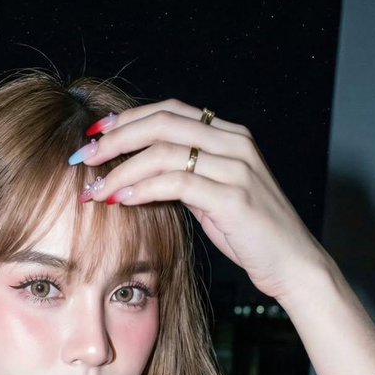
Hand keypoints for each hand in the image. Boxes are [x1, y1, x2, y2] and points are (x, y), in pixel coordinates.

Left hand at [69, 99, 331, 302]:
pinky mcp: (232, 197)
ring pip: (163, 151)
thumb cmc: (251, 234)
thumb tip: (139, 174)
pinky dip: (142, 189)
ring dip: (120, 169)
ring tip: (94, 188)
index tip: (95, 135)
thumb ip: (185, 177)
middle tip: (82, 158)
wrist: (292, 264)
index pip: (169, 111)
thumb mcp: (213, 197)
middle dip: (114, 139)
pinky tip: (121, 200)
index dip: (128, 119)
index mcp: (229, 135)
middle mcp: (234, 142)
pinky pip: (176, 183)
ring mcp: (235, 167)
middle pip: (160, 123)